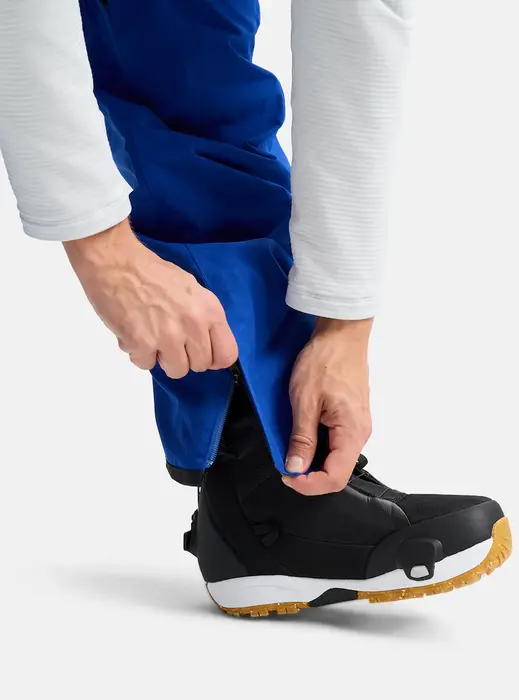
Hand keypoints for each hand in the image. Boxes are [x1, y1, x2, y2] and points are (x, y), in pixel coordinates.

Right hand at [63, 219, 237, 376]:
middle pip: (200, 365)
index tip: (199, 352)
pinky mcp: (143, 344)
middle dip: (185, 356)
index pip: (226, 354)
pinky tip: (133, 332)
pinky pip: (146, 364)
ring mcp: (169, 336)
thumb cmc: (151, 272)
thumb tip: (206, 345)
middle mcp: (194, 324)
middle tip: (169, 338)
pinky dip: (138, 352)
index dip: (213, 358)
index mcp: (209, 309)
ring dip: (162, 357)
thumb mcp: (191, 289)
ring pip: (176, 370)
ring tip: (150, 335)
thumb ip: (203, 317)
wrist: (115, 262)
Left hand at [283, 317, 372, 495]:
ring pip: (337, 458)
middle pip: (337, 472)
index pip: (335, 478)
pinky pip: (337, 442)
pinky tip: (304, 434)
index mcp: (352, 432)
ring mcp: (357, 425)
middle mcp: (360, 433)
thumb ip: (301, 438)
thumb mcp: (305, 400)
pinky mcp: (351, 416)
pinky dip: (319, 445)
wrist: (341, 334)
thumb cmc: (325, 361)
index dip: (309, 484)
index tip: (287, 475)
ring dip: (314, 459)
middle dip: (310, 475)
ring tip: (292, 447)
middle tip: (286, 463)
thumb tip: (295, 467)